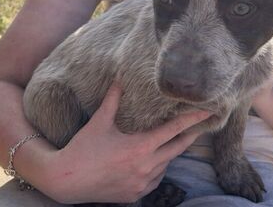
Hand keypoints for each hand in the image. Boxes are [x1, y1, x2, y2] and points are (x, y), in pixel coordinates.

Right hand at [41, 82, 210, 203]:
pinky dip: (157, 169)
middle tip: (200, 126)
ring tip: (171, 141)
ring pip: (166, 165)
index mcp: (140, 147)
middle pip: (177, 148)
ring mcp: (142, 183)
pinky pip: (155, 180)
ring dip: (169, 153)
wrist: (65, 180)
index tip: (208, 113)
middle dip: (190, 137)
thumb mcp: (99, 122)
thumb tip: (120, 78)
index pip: (174, 130)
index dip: (192, 120)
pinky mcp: (135, 195)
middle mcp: (146, 167)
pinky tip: (153, 161)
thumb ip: (113, 100)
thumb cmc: (82, 149)